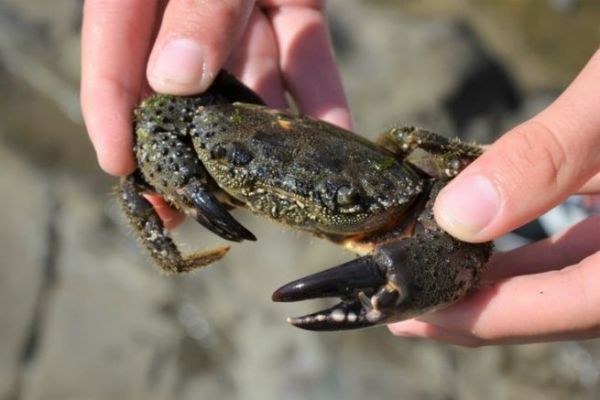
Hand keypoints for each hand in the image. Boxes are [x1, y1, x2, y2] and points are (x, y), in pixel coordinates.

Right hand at [80, 0, 351, 224]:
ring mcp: (245, 10)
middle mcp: (189, 9)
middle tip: (196, 206)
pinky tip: (335, 142)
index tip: (123, 172)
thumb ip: (197, 9)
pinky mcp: (296, 6)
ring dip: (262, 138)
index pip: (113, 58)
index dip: (111, 118)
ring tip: (272, 191)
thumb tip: (175, 81)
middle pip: (182, 87)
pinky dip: (321, 101)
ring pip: (249, 83)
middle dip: (193, 149)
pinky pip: (307, 59)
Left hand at [389, 49, 599, 345]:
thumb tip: (459, 216)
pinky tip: (484, 249)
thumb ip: (546, 156)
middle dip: (483, 312)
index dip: (493, 317)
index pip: (575, 304)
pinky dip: (531, 256)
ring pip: (572, 284)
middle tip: (407, 312)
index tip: (419, 318)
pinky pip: (583, 255)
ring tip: (433, 285)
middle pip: (566, 307)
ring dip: (502, 287)